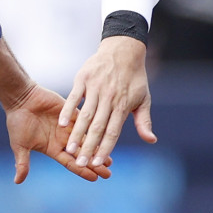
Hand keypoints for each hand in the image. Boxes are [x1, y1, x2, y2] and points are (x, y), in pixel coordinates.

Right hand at [7, 85, 105, 183]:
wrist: (20, 98)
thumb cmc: (17, 121)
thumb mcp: (20, 144)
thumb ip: (22, 162)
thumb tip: (17, 182)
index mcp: (53, 148)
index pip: (71, 163)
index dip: (83, 171)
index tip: (95, 178)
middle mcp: (63, 139)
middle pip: (83, 154)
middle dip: (95, 163)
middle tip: (109, 172)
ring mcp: (69, 126)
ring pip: (88, 139)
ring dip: (99, 148)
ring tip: (111, 158)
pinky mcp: (72, 112)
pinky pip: (86, 121)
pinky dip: (95, 127)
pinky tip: (107, 132)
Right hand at [58, 36, 153, 168]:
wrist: (124, 49)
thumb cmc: (135, 77)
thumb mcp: (143, 99)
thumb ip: (144, 121)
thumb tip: (151, 140)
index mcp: (123, 105)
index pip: (113, 131)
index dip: (106, 148)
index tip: (98, 163)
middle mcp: (109, 98)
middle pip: (98, 127)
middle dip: (89, 147)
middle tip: (81, 164)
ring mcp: (95, 87)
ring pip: (85, 115)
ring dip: (77, 134)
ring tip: (70, 150)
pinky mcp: (83, 78)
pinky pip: (74, 97)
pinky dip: (67, 111)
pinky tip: (61, 125)